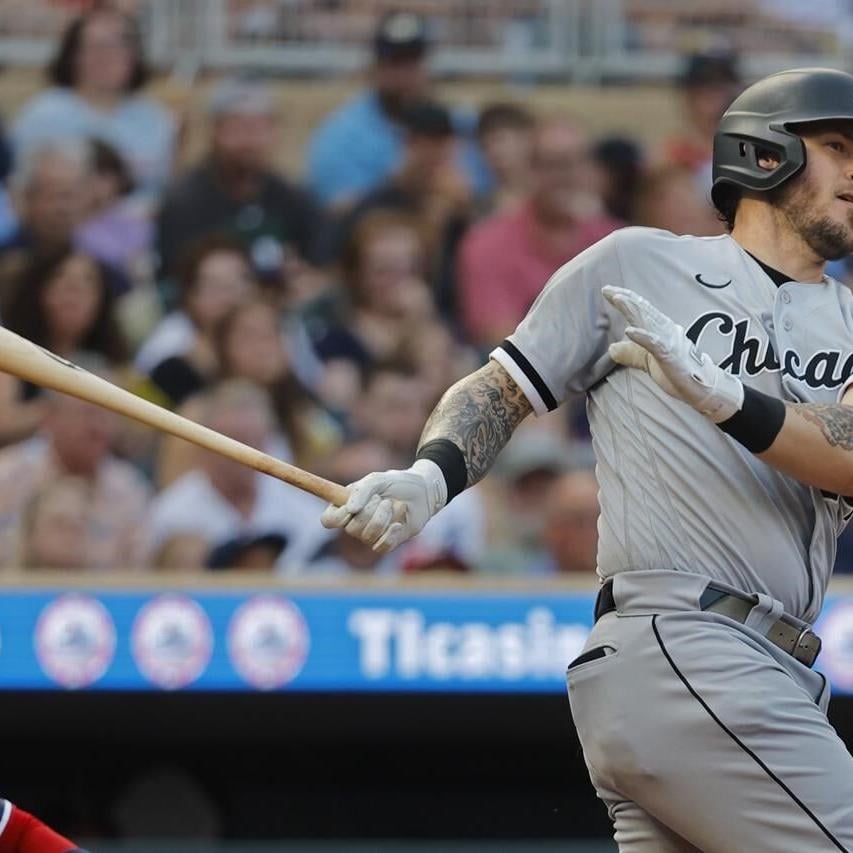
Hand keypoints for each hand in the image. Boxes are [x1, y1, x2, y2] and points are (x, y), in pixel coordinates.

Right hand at [320, 459, 446, 553]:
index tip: (351, 508)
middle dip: (369, 511)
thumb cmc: (397, 483)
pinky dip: (390, 535)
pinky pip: (381, 547)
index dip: (337, 517)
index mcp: (347, 505)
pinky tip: (398, 524)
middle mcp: (355, 522)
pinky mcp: (386, 542)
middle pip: (351, 529)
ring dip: (382, 518)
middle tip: (382, 498)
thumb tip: (351, 509)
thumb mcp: (378, 479)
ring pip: (367, 536)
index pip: (328, 520)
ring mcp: (371, 534)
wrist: (424, 492)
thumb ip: (362, 490)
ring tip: (392, 505)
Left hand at [602, 285, 743, 422]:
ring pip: (648, 322)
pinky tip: (629, 331)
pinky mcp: (670, 356)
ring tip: (617, 298)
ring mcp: (668, 342)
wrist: (703, 387)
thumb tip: (612, 348)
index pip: (641, 310)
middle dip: (625, 298)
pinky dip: (642, 336)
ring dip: (632, 309)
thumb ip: (631, 353)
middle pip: (643, 310)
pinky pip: (655, 344)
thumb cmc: (677, 372)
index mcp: (661, 330)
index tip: (608, 290)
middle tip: (607, 288)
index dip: (625, 299)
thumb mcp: (648, 361)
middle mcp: (665, 330)